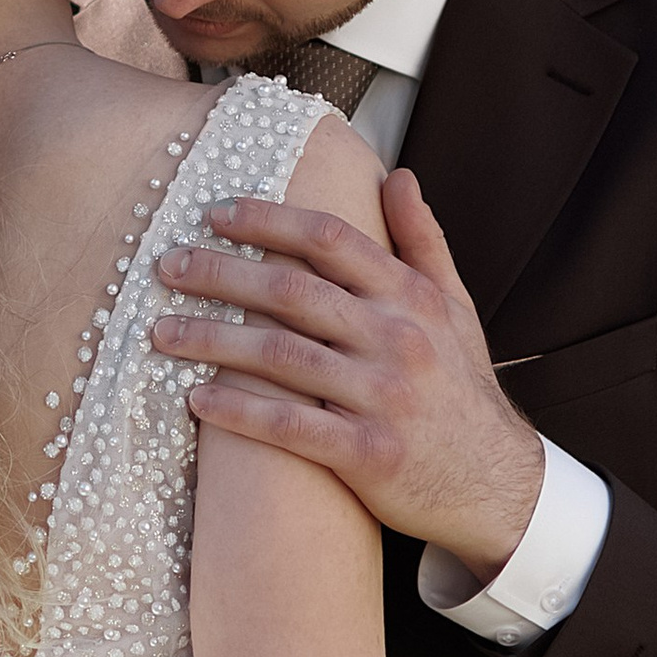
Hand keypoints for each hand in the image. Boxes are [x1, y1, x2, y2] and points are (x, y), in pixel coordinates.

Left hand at [149, 168, 544, 580]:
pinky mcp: (369, 454)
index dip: (268, 219)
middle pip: (292, 291)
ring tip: (161, 333)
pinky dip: (240, 410)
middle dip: (221, 273)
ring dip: (212, 340)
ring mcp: (383, 396)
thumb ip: (423, 240)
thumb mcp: (456, 307)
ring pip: (280, 356)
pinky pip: (291, 426)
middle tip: (168, 267)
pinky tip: (197, 399)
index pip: (330, 239)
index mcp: (412, 297)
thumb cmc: (461, 389)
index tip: (216, 214)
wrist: (496, 482)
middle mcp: (397, 338)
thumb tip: (398, 175)